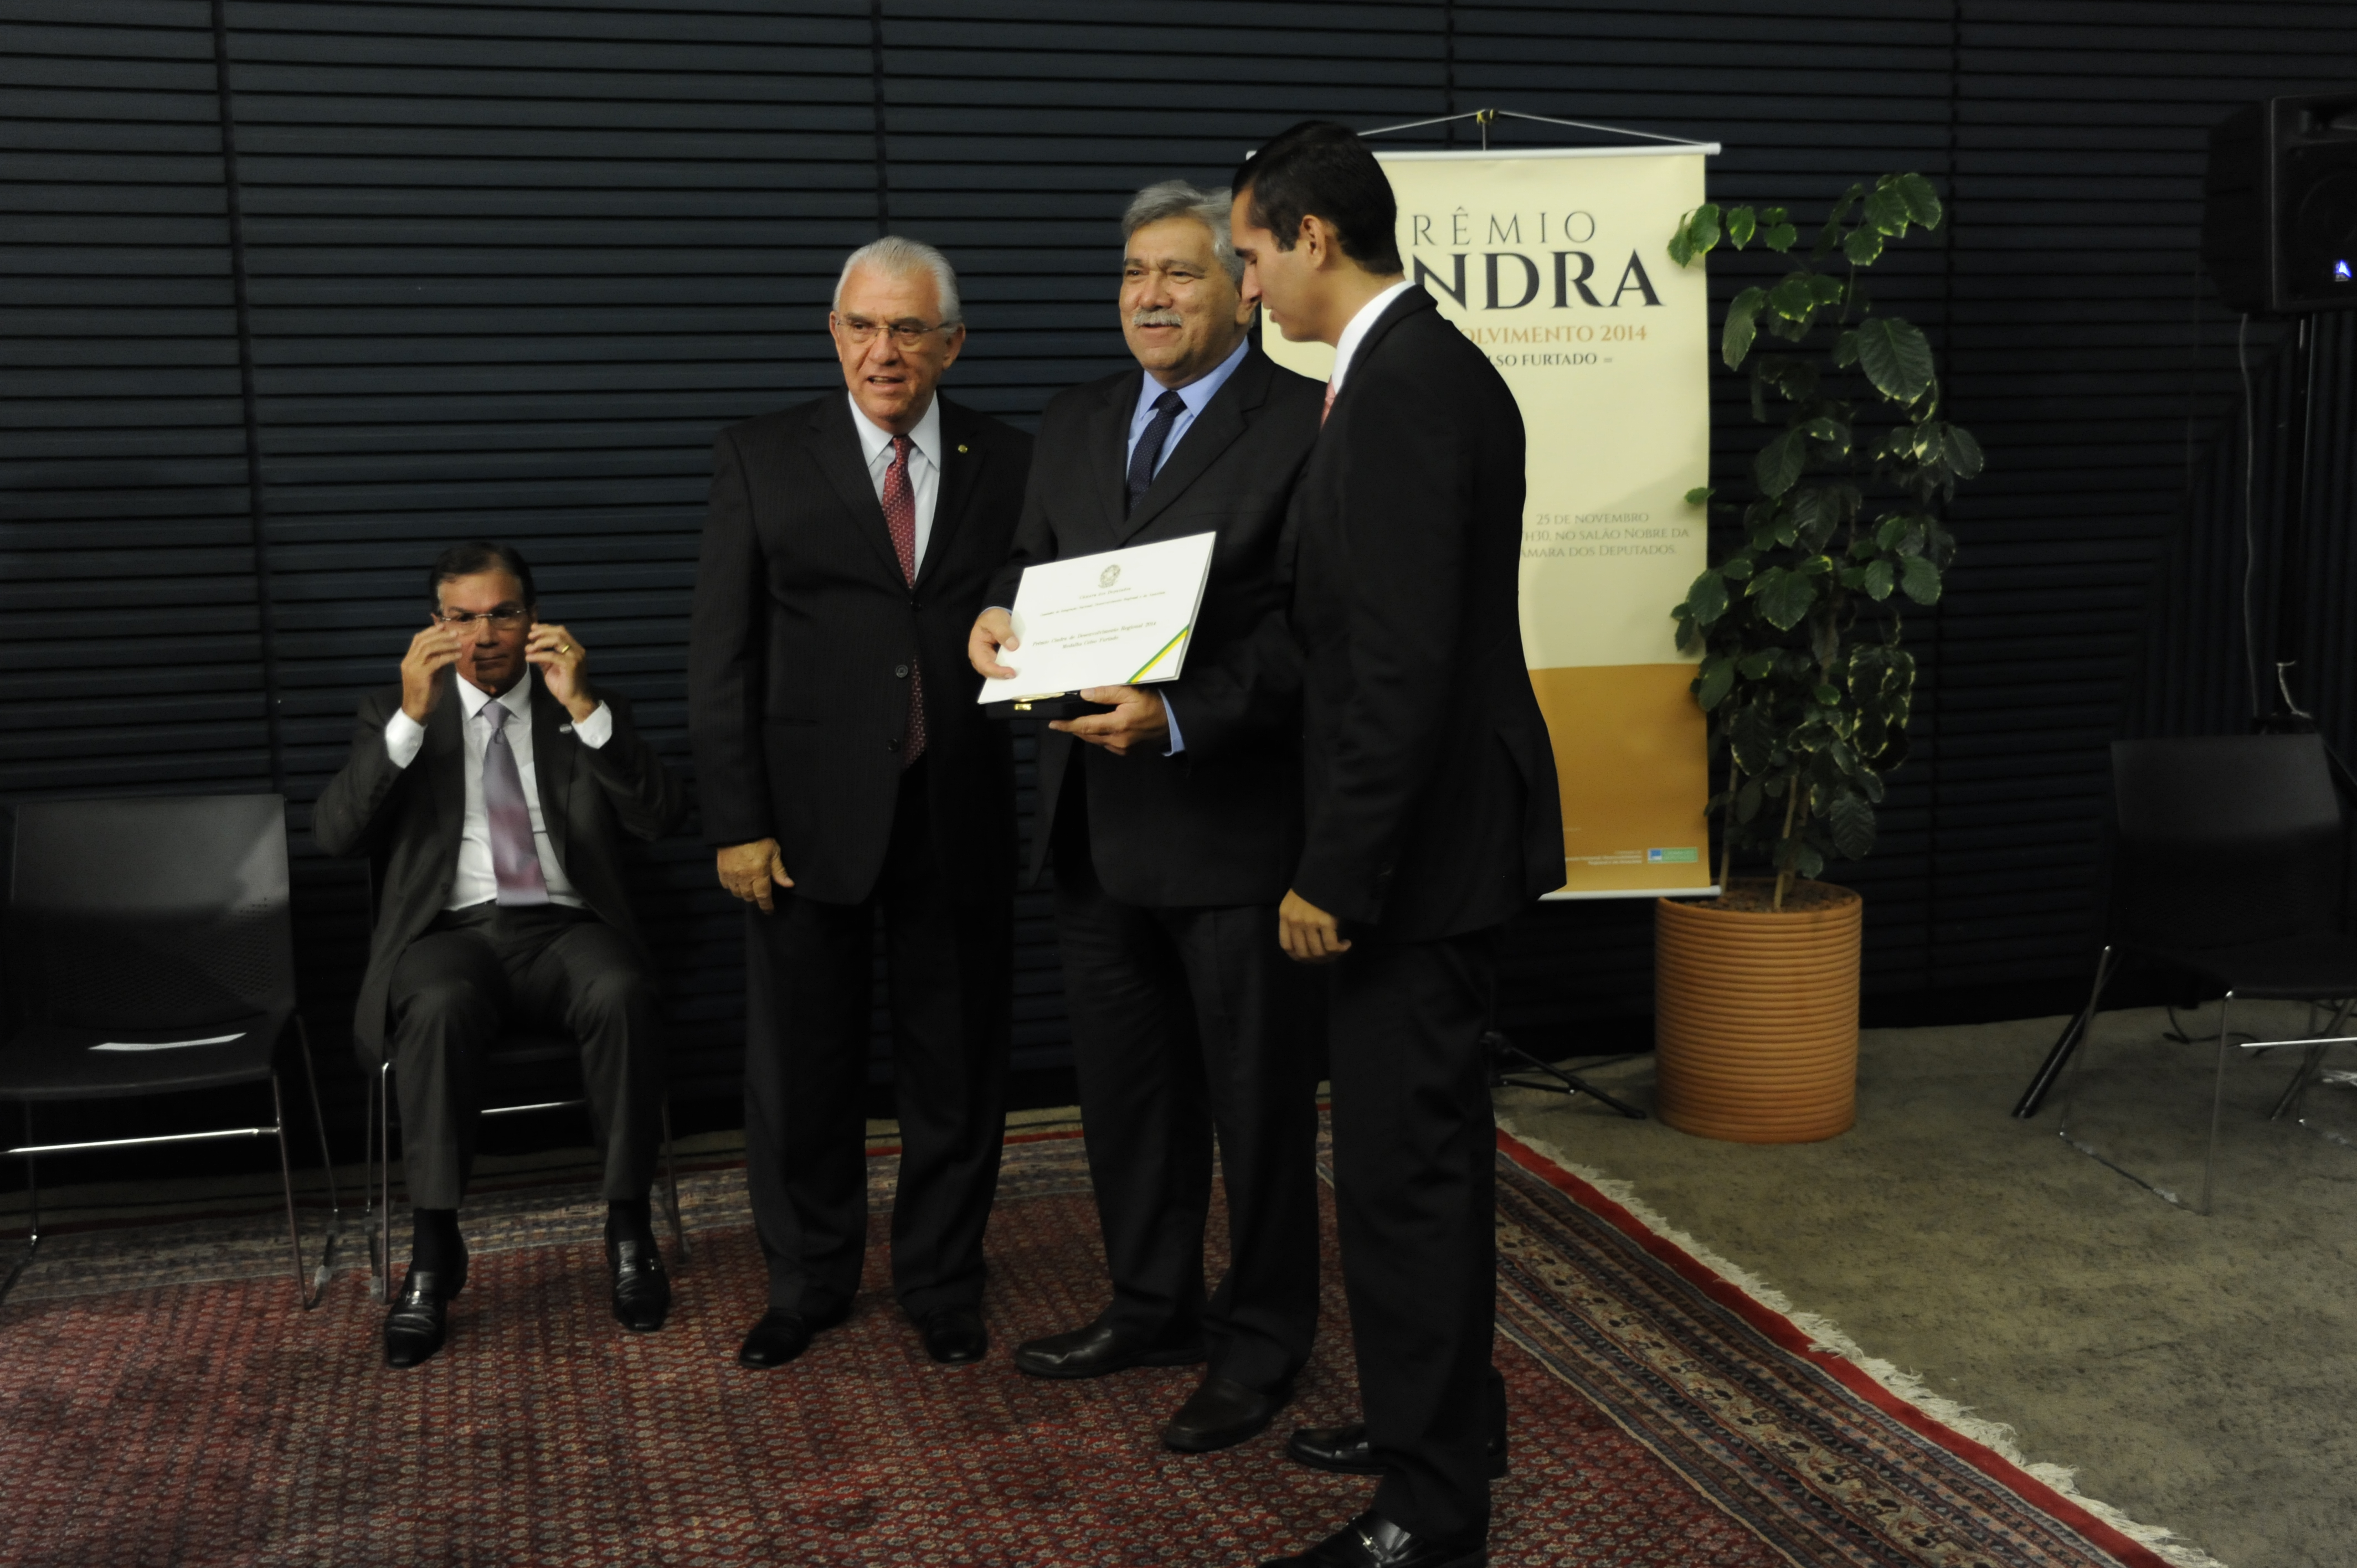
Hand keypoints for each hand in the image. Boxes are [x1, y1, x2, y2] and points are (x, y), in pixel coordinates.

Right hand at [399, 623, 465, 722]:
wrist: (417, 710)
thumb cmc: (426, 693)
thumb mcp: (431, 673)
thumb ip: (436, 660)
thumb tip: (448, 649)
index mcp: (409, 660)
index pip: (417, 639)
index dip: (431, 631)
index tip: (444, 626)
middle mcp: (409, 661)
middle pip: (423, 641)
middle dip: (440, 635)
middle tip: (455, 633)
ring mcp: (413, 668)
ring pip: (429, 649)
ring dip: (446, 644)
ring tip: (459, 644)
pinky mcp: (421, 675)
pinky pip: (436, 661)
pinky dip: (448, 656)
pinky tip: (458, 656)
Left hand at [526, 623, 596, 721]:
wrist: (575, 700)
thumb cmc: (564, 685)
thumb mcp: (550, 667)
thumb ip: (543, 656)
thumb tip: (530, 647)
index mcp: (574, 649)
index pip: (561, 631)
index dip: (546, 628)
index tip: (533, 628)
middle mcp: (577, 650)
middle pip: (559, 632)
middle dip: (542, 631)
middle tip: (529, 636)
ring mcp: (575, 656)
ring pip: (557, 640)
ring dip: (540, 641)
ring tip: (529, 647)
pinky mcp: (571, 665)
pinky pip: (552, 655)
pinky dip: (538, 655)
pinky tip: (529, 658)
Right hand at [717, 839, 792, 912]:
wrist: (738, 827)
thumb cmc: (759, 838)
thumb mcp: (774, 852)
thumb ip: (779, 871)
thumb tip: (788, 885)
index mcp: (759, 874)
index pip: (763, 897)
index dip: (767, 906)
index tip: (769, 911)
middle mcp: (744, 877)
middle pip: (749, 897)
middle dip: (756, 898)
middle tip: (761, 894)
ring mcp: (731, 875)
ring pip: (737, 893)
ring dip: (744, 893)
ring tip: (750, 887)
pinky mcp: (721, 870)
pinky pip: (726, 885)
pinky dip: (732, 886)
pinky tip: (738, 881)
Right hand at [968, 607, 1018, 678]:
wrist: (997, 616)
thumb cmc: (992, 617)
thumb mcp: (996, 620)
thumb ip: (1003, 632)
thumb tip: (1013, 646)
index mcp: (976, 648)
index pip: (984, 665)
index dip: (997, 671)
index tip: (1011, 672)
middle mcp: (982, 657)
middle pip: (991, 673)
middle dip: (1004, 676)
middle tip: (1019, 676)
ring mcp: (991, 660)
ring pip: (998, 673)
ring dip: (1009, 674)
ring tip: (1022, 675)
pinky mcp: (1000, 660)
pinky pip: (1005, 667)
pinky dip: (1012, 668)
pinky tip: (1022, 669)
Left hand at [1051, 687, 1169, 755]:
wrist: (1175, 723)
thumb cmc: (1155, 704)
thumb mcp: (1132, 693)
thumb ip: (1108, 693)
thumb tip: (1084, 694)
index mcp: (1117, 725)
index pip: (1085, 726)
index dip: (1067, 726)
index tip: (1053, 724)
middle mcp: (1117, 741)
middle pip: (1088, 735)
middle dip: (1074, 729)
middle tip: (1062, 721)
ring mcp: (1122, 748)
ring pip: (1096, 741)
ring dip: (1086, 733)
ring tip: (1078, 723)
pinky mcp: (1127, 752)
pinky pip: (1107, 744)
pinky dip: (1099, 736)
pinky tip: (1098, 728)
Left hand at [1277, 889, 1351, 963]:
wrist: (1328, 871)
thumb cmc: (1314, 885)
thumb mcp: (1296, 900)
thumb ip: (1296, 918)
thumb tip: (1306, 942)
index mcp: (1285, 915)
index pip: (1287, 945)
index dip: (1298, 957)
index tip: (1310, 958)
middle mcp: (1294, 921)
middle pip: (1303, 952)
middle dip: (1316, 960)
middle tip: (1328, 957)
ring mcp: (1309, 922)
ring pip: (1317, 952)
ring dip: (1330, 956)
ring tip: (1339, 950)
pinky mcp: (1325, 922)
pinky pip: (1331, 946)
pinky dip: (1340, 949)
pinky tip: (1346, 944)